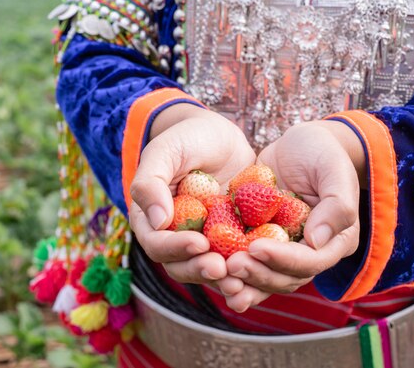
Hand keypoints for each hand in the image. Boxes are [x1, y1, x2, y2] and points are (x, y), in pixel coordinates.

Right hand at [129, 104, 255, 293]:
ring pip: (208, 269)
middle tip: (221, 267)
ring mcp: (203, 242)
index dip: (175, 248)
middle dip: (200, 268)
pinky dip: (246, 268)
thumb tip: (158, 222)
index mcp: (150, 220)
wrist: (220, 137)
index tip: (199, 242)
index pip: (156, 244)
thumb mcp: (165, 151)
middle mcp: (174, 238)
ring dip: (223, 277)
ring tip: (241, 277)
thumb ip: (150, 183)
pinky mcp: (229, 242)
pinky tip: (262, 267)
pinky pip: (236, 261)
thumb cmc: (186, 138)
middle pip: (180, 265)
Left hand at [223, 120, 365, 311]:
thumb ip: (337, 204)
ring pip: (262, 277)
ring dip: (241, 282)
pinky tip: (207, 268)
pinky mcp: (257, 241)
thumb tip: (317, 241)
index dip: (283, 259)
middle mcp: (307, 253)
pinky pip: (243, 260)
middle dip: (257, 274)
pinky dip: (227, 269)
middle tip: (231, 265)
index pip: (310, 261)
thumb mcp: (333, 169)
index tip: (257, 247)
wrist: (298, 145)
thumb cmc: (322, 151)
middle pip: (283, 277)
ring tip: (218, 276)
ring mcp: (281, 250)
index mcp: (334, 241)